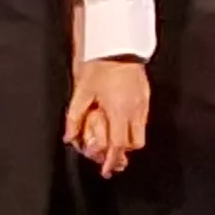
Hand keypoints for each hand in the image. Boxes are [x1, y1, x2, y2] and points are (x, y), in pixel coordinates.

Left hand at [64, 57, 149, 176]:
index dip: (112, 160)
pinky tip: (120, 119)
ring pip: (140, 132)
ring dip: (128, 138)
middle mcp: (134, 110)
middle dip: (123, 151)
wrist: (118, 44)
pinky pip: (142, 118)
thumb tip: (69, 137)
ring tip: (115, 135)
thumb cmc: (100, 66)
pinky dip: (132, 125)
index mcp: (118, 112)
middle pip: (134, 143)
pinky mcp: (146, 95)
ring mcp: (143, 103)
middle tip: (109, 154)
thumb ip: (74, 117)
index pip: (117, 145)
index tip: (107, 170)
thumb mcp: (82, 92)